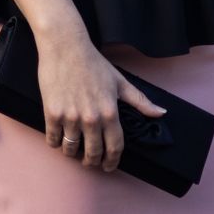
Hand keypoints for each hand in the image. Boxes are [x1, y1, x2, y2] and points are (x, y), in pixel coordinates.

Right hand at [34, 26, 164, 172]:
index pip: (115, 147)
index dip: (112, 161)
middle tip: (91, 161)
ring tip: (73, 150)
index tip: (109, 166)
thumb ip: (140, 102)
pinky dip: (55, 143)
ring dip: (73, 153)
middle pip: (93, 153)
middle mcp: (91, 118)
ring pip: (71, 149)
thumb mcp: (120, 82)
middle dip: (93, 161)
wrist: (65, 47)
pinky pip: (53, 139)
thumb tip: (161, 113)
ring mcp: (71, 117)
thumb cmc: (93, 62)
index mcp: (110, 112)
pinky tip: (58, 139)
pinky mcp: (52, 113)